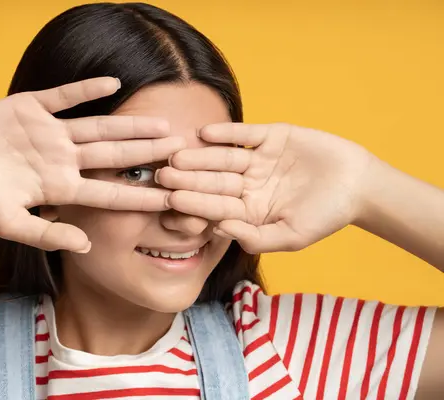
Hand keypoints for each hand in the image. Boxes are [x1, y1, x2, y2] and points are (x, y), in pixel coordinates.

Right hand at [0, 77, 184, 252]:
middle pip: (114, 157)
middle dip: (147, 156)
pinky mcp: (32, 107)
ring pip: (98, 127)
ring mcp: (51, 132)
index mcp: (61, 188)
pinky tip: (114, 83)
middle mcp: (63, 159)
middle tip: (182, 154)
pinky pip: (65, 96)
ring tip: (162, 124)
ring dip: (129, 126)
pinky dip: (86, 89)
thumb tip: (85, 244)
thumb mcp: (8, 223)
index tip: (172, 199)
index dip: (142, 197)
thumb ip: (46, 234)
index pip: (110, 194)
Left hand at [157, 123, 374, 253]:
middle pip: (213, 181)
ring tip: (178, 153)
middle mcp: (248, 184)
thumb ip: (256, 237)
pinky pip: (244, 134)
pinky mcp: (271, 136)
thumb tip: (220, 229)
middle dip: (188, 178)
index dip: (193, 203)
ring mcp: (257, 159)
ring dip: (201, 155)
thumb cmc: (326, 217)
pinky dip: (227, 132)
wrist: (359, 185)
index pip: (215, 207)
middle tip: (162, 175)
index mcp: (248, 210)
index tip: (170, 201)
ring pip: (223, 157)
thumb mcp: (292, 236)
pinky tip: (205, 132)